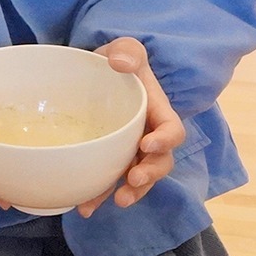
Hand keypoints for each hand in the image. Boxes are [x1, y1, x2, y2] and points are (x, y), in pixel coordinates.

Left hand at [77, 37, 185, 215]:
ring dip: (130, 193)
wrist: (96, 74)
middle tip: (132, 181)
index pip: (172, 129)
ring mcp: (130, 152)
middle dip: (149, 175)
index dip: (166, 140)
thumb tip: (121, 63)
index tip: (148, 145)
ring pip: (138, 179)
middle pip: (160, 162)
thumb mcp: (124, 49)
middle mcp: (148, 136)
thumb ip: (128, 51)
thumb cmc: (116, 61)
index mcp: (157, 112)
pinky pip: (110, 182)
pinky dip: (100, 195)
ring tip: (115, 201)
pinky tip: (84, 206)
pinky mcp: (111, 160)